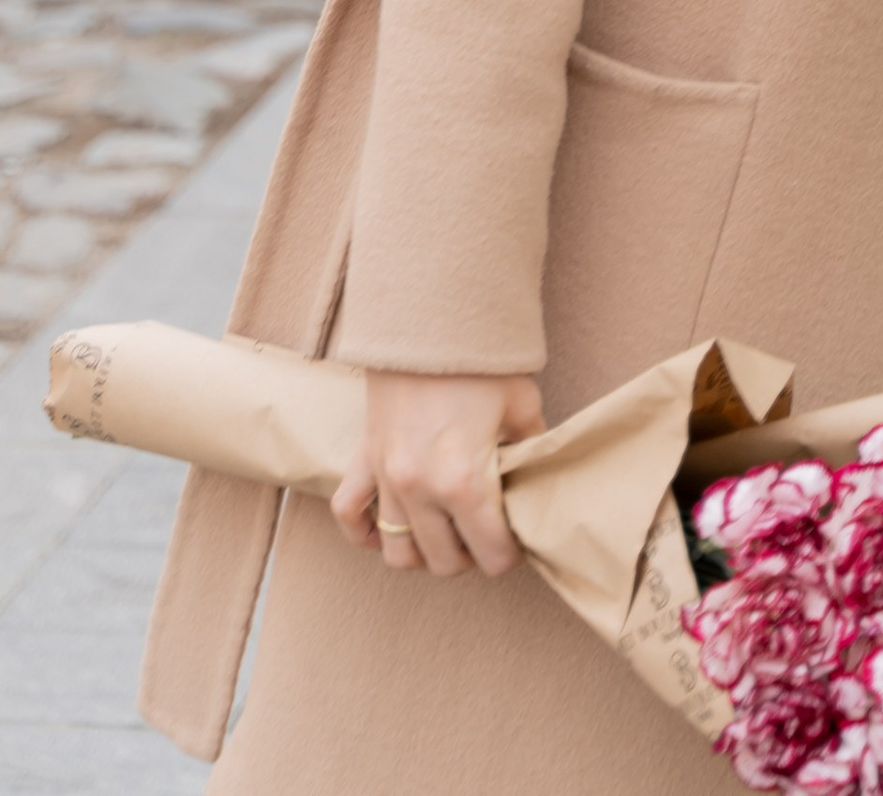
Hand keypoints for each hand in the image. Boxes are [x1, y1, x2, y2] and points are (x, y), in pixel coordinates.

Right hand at [331, 368, 545, 577]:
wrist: (430, 318)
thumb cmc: (481, 360)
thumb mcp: (522, 407)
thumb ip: (529, 453)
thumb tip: (533, 483)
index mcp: (465, 482)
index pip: (491, 556)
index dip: (511, 552)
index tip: (517, 535)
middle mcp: (420, 490)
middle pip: (445, 564)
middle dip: (472, 555)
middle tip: (486, 530)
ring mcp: (386, 477)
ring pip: (398, 554)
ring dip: (425, 553)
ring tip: (446, 531)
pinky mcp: (364, 459)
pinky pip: (349, 516)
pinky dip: (366, 532)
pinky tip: (390, 526)